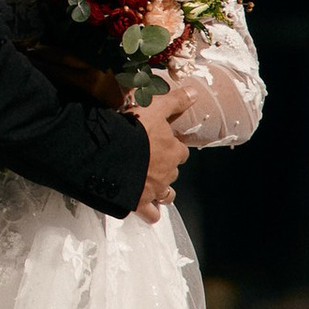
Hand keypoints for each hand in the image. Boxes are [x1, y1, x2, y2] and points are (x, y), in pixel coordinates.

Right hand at [132, 92, 194, 222]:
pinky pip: (151, 215)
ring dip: (162, 191)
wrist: (112, 154)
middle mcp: (168, 173)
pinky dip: (150, 213)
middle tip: (149, 161)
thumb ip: (175, 101)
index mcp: (173, 151)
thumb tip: (196, 93)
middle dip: (165, 168)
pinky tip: (145, 209)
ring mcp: (155, 190)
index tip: (161, 144)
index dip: (172, 148)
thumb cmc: (134, 128)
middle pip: (173, 172)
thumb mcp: (154, 108)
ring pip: (167, 195)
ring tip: (151, 185)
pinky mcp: (140, 204)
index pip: (181, 151)